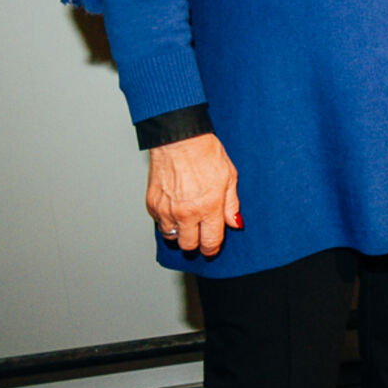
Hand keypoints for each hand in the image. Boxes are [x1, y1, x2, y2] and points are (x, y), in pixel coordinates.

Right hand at [146, 133, 238, 256]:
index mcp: (208, 206)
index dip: (212, 248)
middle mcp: (186, 212)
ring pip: (172, 236)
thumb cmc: (205, 153)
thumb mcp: (229, 177)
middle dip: (196, 242)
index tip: (212, 247)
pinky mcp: (152, 204)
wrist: (179, 139)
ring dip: (180, 232)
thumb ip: (231, 204)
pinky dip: (167, 220)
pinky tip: (175, 208)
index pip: (210, 242)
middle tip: (200, 233)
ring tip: (187, 219)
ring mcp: (166, 210)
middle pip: (189, 244)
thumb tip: (235, 223)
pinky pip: (159, 223)